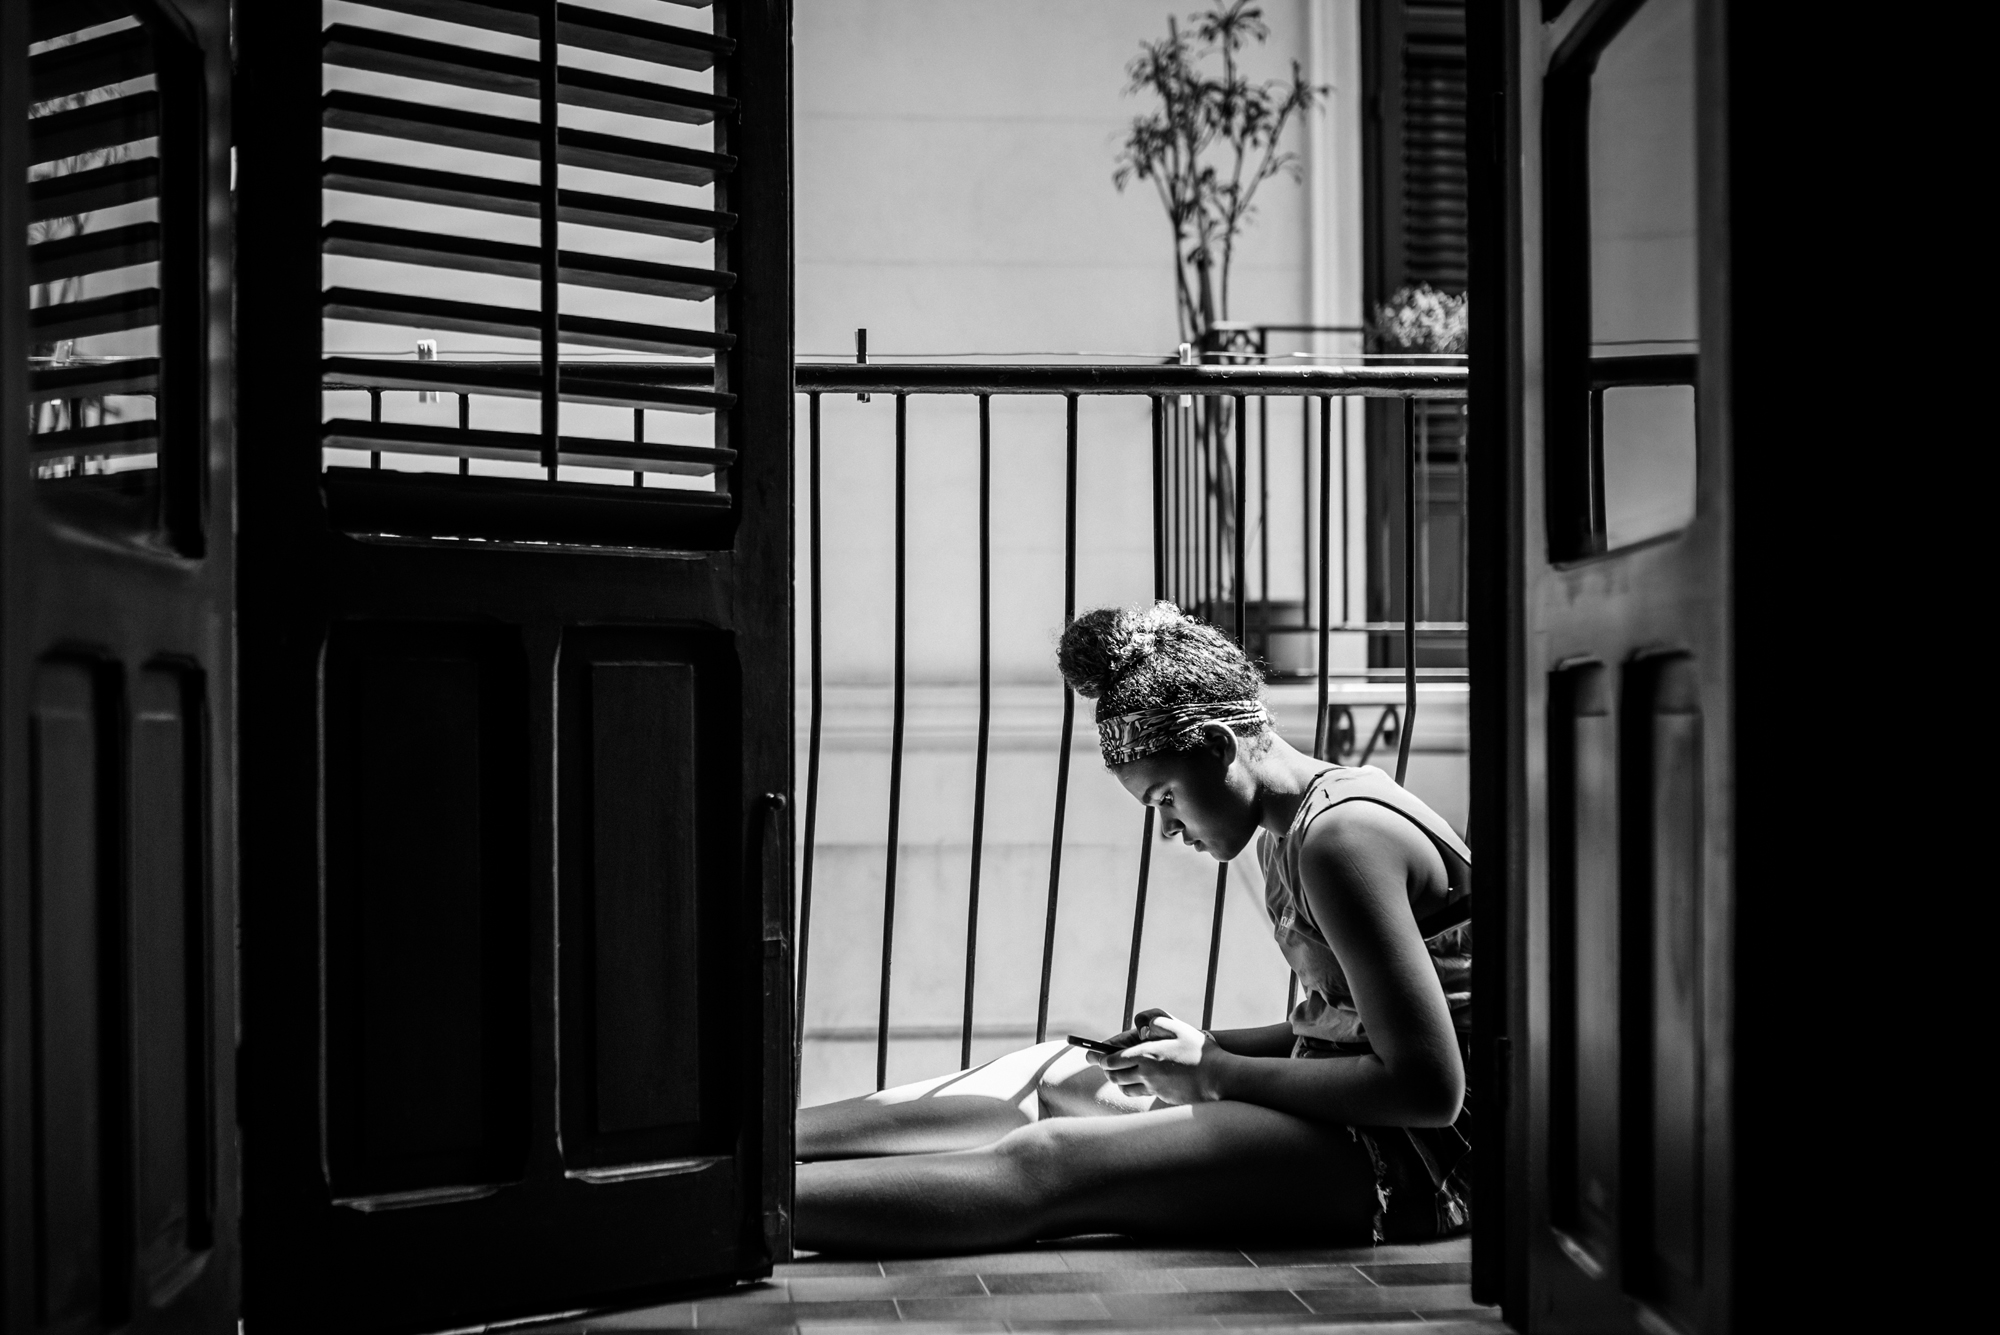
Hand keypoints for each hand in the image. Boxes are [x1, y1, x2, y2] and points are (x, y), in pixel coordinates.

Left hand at [1086, 1010, 1227, 1105]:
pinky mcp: (1163, 1097)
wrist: (1219, 1078)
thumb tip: (1139, 1025)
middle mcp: (1147, 1074)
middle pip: (1115, 1076)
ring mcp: (1155, 1089)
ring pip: (1125, 1088)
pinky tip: (1141, 1080)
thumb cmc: (1199, 1050)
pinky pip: (1142, 1094)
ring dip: (1120, 1080)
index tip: (1093, 1055)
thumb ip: (1155, 1020)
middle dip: (1107, 1070)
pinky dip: (1135, 1088)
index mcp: (1146, 1056)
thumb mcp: (1178, 1027)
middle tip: (1104, 1064)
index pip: (1112, 1060)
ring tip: (1120, 1073)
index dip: (1100, 1058)